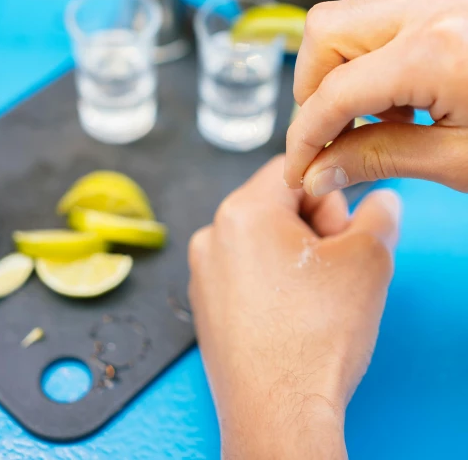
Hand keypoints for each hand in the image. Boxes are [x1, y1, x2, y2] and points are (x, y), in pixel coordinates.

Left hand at [189, 156, 400, 459]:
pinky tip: (292, 317)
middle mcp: (213, 234)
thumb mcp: (368, 260)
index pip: (295, 170)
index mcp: (244, 210)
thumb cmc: (314, 339)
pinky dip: (273, 284)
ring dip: (295, 257)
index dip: (330, 197)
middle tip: (333, 270)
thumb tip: (380, 202)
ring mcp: (204, 273)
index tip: (343, 233)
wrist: (280, 415)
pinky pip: (246, 274)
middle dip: (314, 229)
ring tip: (314, 299)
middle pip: (277, 204)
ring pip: (263, 241)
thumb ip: (380, 214)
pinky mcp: (207, 306)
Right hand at [284, 0, 467, 194]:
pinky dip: (371, 61)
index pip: (335, 91)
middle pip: (325, 31)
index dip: (304, 137)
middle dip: (315, 87)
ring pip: (347, 20)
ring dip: (342, 73)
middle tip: (337, 135)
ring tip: (383, 120)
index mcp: (436, 52)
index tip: (298, 171)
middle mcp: (431, 8)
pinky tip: (403, 100)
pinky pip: (381, 22)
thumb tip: (316, 172)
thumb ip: (380, 159)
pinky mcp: (446, 2)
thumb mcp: (460, 161)